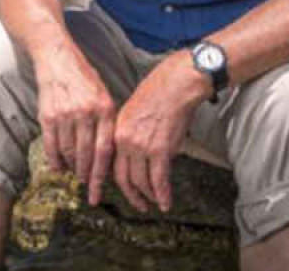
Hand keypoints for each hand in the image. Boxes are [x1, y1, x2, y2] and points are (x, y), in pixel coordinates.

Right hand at [35, 45, 116, 205]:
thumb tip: (109, 154)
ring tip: (75, 173)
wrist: (57, 59)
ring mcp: (66, 114)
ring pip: (68, 152)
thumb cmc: (84, 79)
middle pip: (86, 155)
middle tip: (88, 186)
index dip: (102, 174)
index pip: (105, 150)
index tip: (99, 192)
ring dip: (72, 167)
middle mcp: (86, 113)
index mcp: (104, 109)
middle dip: (87, 175)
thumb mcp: (104, 95)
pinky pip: (51, 145)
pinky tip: (58, 168)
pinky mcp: (48, 115)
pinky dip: (54, 160)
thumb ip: (107, 121)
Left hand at [113, 51, 205, 212]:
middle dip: (131, 195)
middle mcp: (125, 140)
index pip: (111, 163)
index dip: (117, 181)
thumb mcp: (133, 111)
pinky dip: (162, 194)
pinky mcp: (160, 150)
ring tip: (155, 203)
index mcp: (116, 130)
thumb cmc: (159, 93)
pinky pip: (159, 180)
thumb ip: (130, 132)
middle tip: (139, 204)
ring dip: (148, 196)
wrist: (176, 84)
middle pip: (123, 178)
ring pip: (141, 182)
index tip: (124, 189)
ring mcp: (141, 146)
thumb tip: (134, 152)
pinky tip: (166, 202)